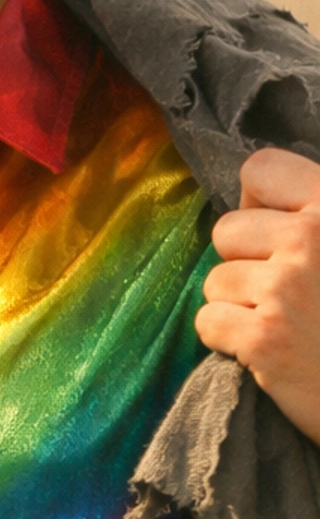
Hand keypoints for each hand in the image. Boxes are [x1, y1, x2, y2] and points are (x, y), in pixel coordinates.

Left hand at [197, 147, 319, 445]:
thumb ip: (312, 216)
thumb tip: (254, 198)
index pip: (260, 169)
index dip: (257, 202)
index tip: (275, 232)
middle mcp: (312, 238)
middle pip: (226, 230)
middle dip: (246, 262)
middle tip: (288, 293)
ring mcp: (286, 288)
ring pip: (215, 280)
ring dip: (240, 305)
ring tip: (287, 324)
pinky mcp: (265, 338)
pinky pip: (208, 322)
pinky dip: (229, 341)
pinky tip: (269, 350)